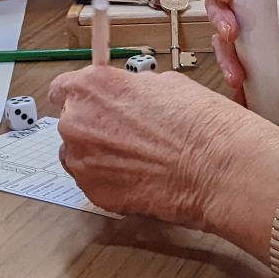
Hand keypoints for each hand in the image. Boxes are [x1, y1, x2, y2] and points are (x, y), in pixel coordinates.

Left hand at [50, 65, 278, 248]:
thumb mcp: (165, 84)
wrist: (216, 167)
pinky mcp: (93, 193)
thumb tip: (128, 96)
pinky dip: (110, 180)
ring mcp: (81, 161)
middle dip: (95, 126)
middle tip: (128, 134)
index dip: (81, 96)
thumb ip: (132, 89)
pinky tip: (140, 176)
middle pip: (72, 123)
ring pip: (79, 155)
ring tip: (136, 157)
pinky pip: (92, 182)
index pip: (62, 89)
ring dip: (99, 155)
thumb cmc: (199, 123)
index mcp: (92, 87)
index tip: (91, 103)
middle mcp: (77, 122)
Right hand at [200, 0, 278, 107]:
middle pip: (215, 5)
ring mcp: (249, 22)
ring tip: (238, 75)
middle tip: (233, 33)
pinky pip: (239, 62)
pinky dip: (239, 79)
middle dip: (219, 21)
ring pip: (223, 39)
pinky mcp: (258, 47)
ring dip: (225, 57)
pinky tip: (244, 94)